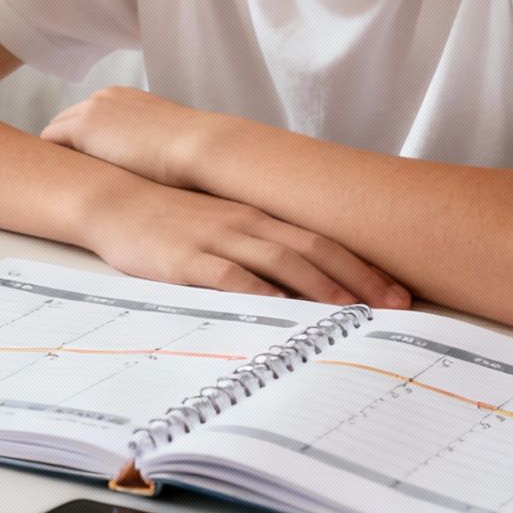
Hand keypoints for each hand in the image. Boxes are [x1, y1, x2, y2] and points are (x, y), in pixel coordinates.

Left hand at [41, 87, 215, 188]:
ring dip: (50, 155)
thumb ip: (145, 144)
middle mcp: (102, 98)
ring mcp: (90, 110)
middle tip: (54, 177)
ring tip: (47, 184)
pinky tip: (48, 183)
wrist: (199, 146)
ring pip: (52, 132)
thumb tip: (145, 166)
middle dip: (58, 147)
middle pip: (63, 121)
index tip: (75, 166)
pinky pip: (48, 142)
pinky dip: (45, 160)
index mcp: (122, 98)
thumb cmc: (191, 151)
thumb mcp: (163, 139)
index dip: (77, 143)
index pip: (85, 117)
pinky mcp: (82, 129)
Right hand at [75, 177, 409, 307]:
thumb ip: (259, 249)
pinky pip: (230, 277)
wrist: (113, 201)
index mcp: (259, 217)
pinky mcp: (187, 259)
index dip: (364, 265)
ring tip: (353, 312)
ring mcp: (218, 239)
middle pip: (315, 250)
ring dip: (321, 287)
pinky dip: (259, 293)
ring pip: (281, 262)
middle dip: (360, 279)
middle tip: (398, 306)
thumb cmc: (170, 221)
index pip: (323, 240)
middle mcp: (247, 224)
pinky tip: (280, 310)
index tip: (399, 291)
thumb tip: (303, 286)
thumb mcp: (222, 227)